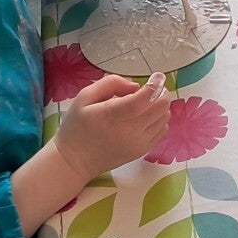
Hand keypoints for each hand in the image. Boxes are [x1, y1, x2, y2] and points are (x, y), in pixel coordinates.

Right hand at [54, 73, 170, 178]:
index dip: (155, 85)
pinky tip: (147, 117)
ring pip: (164, 118)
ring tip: (147, 102)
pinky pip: (162, 131)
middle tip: (153, 88)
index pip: (143, 99)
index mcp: (113, 115)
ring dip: (161, 106)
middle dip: (161, 93)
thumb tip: (135, 86)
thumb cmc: (76, 126)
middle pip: (160, 107)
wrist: (74, 162)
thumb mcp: (84, 97)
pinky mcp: (141, 151)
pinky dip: (160, 120)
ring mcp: (138, 143)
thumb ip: (110, 84)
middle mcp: (130, 131)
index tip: (158, 76)